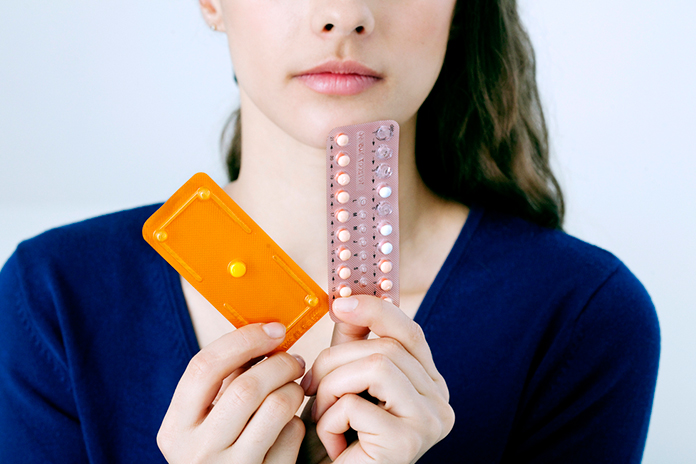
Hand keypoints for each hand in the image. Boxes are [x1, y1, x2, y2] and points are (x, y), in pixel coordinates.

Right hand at [157, 322, 305, 463]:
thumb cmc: (218, 450)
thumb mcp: (203, 420)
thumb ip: (223, 381)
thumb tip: (263, 333)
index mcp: (175, 428)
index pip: (204, 367)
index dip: (244, 340)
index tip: (273, 329)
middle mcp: (196, 451)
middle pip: (247, 387)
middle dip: (279, 363)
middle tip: (293, 359)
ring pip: (277, 407)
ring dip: (293, 388)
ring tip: (293, 387)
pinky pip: (292, 434)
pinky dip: (297, 420)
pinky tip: (289, 422)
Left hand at [301, 296, 454, 462]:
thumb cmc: (337, 435)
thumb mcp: (345, 377)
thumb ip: (354, 340)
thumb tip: (349, 297)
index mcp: (429, 382)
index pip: (410, 332)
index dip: (376, 310)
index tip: (340, 302)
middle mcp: (440, 400)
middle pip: (387, 347)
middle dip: (335, 360)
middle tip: (312, 385)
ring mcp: (430, 422)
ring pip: (375, 367)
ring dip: (332, 388)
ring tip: (323, 416)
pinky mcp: (407, 443)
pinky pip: (356, 405)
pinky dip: (329, 420)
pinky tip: (333, 442)